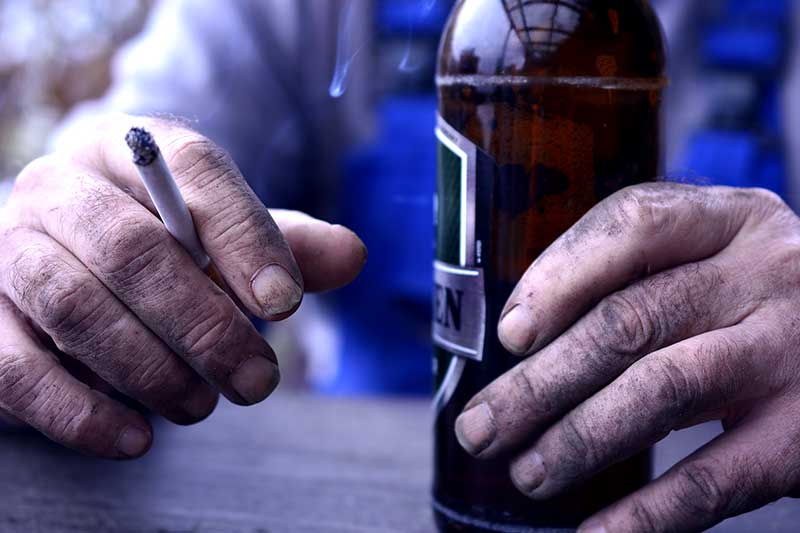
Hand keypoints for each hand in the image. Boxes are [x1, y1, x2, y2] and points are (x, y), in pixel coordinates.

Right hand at [0, 114, 365, 458]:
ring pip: (74, 305)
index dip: (243, 236)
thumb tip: (352, 254)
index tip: (284, 303)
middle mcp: (61, 188)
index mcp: (130, 150)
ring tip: (201, 406)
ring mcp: (9, 249)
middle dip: (205, 324)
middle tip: (258, 380)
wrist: (68, 268)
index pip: (191, 169)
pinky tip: (133, 440)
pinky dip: (79, 411)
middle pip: (131, 247)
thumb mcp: (226, 241)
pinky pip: (16, 368)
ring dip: (149, 369)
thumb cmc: (163, 251)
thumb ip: (284, 247)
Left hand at [455, 183, 799, 531]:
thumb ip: (643, 279)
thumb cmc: (761, 305)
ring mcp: (791, 351)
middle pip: (627, 322)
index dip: (559, 276)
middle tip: (480, 427)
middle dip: (540, 383)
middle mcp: (767, 274)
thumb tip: (525, 344)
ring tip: (526, 474)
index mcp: (732, 220)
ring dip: (578, 441)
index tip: (510, 333)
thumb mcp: (719, 263)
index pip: (633, 225)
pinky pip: (715, 478)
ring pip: (661, 391)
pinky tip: (594, 532)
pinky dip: (647, 512)